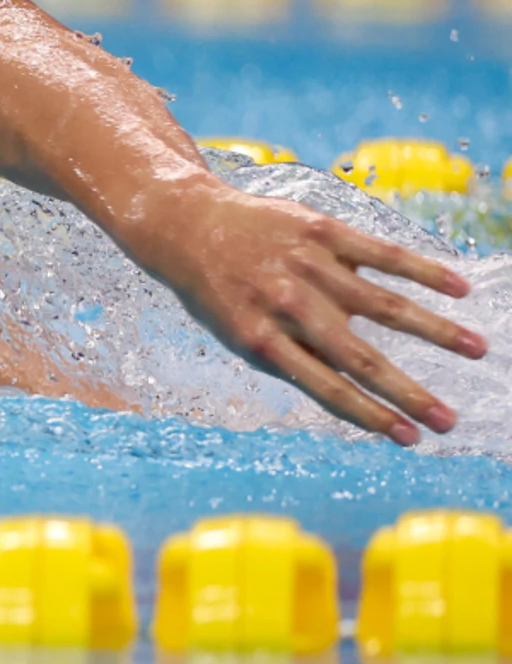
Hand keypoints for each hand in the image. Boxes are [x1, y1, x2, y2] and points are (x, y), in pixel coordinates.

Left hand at [145, 184, 488, 444]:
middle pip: (361, 357)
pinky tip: (458, 289)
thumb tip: (354, 389)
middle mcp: (288, 305)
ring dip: (436, 330)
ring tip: (476, 349)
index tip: (409, 439)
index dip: (371, 417)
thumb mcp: (238, 335)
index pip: (327, 388)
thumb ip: (293, 358)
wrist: (187, 224)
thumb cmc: (216, 290)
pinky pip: (382, 254)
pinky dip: (423, 271)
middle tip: (448, 420)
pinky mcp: (322, 231)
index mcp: (262, 340)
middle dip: (409, 393)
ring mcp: (308, 266)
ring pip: (385, 304)